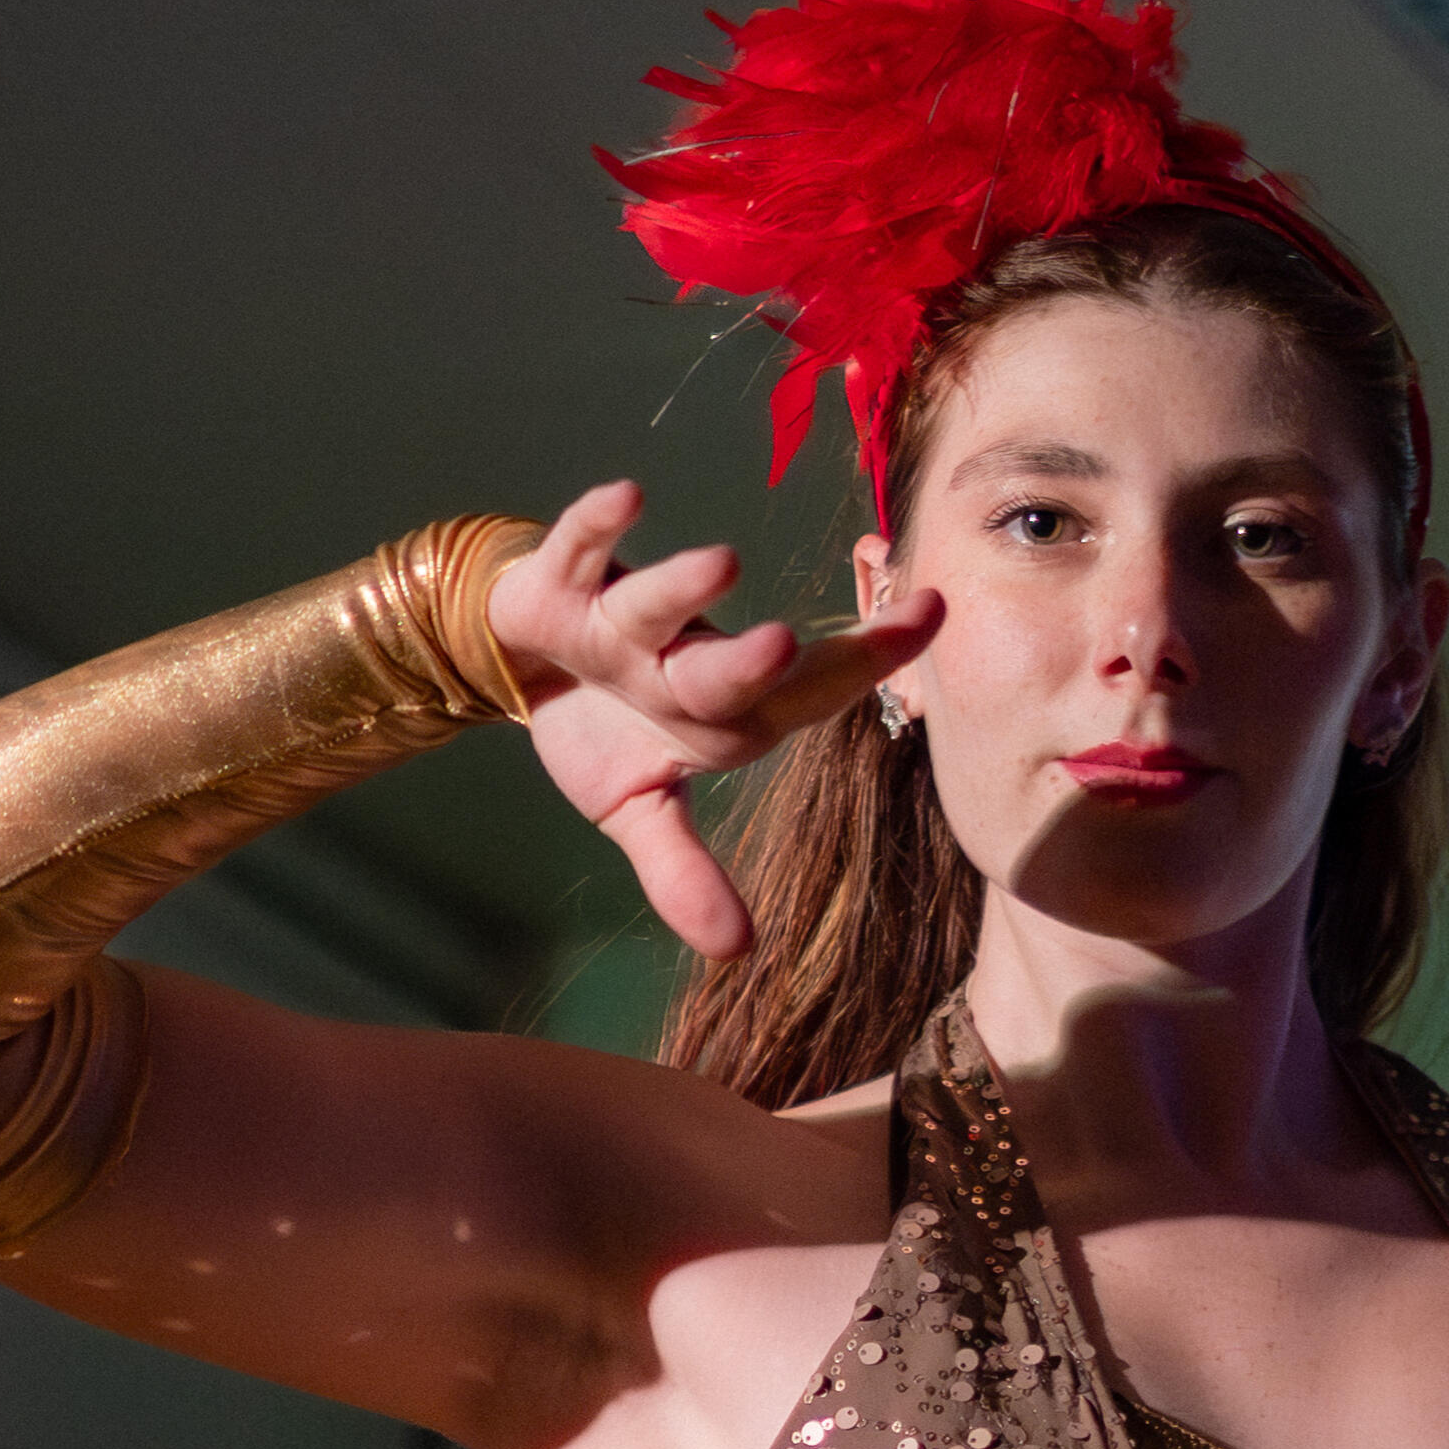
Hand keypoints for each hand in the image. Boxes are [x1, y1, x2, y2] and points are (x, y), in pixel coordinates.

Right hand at [487, 481, 940, 957]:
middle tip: (791, 645)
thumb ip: (683, 874)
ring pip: (656, 605)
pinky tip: (627, 497)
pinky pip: (580, 549)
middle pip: (726, 666)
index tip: (931, 614)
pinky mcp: (559, 588)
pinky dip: (597, 525)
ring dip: (683, 588)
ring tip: (722, 564)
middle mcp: (683, 658)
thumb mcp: (636, 811)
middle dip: (756, 662)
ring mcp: (623, 620)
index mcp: (721, 710)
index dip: (868, 660)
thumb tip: (738, 951)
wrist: (517, 665)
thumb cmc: (604, 729)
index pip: (808, 691)